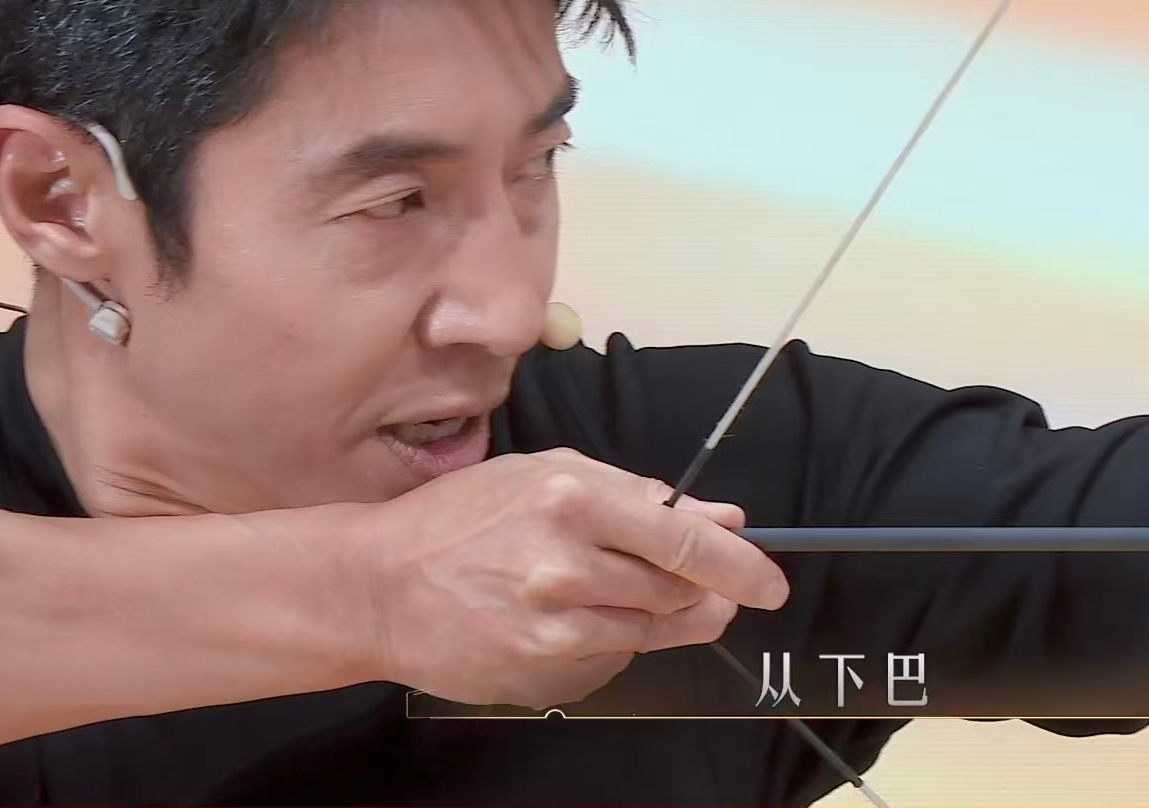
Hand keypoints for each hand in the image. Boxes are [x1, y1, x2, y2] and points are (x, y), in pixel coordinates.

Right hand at [345, 447, 786, 706]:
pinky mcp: (541, 673)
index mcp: (573, 499)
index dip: (740, 566)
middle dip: (701, 591)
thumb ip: (640, 496)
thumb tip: (722, 519)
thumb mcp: (548, 476)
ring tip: (618, 596)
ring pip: (649, 632)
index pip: (685, 543)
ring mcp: (553, 628)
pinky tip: (575, 621)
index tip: (770, 582)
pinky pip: (610, 663)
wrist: (377, 586)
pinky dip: (612, 643)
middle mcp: (567, 566)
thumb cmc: (461, 518)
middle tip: (702, 587)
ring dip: (657, 617)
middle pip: (676, 592)